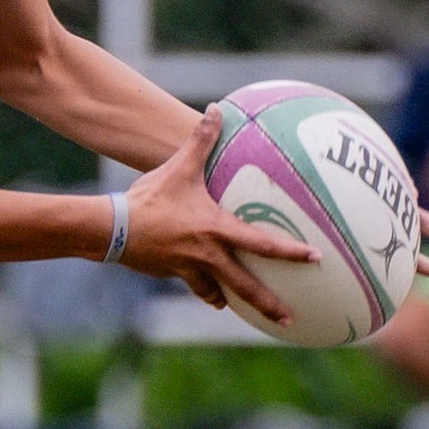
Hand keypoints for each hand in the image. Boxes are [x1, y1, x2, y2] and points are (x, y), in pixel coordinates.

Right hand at [122, 105, 319, 322]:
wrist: (114, 228)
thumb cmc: (149, 198)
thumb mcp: (178, 167)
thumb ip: (202, 140)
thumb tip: (217, 108)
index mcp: (216, 229)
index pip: (262, 244)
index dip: (290, 252)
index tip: (314, 259)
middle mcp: (209, 255)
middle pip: (246, 286)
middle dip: (269, 305)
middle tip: (290, 319)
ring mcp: (191, 269)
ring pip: (221, 293)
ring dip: (235, 302)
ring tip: (248, 311)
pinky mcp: (174, 274)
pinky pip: (197, 288)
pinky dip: (207, 292)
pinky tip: (213, 295)